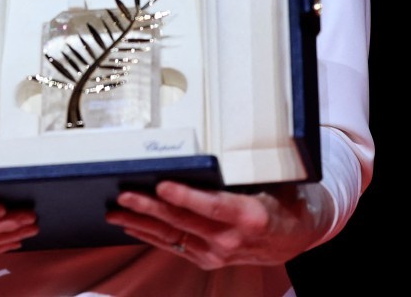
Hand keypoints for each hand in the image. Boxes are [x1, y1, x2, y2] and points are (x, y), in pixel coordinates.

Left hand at [105, 180, 324, 269]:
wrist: (296, 235)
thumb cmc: (282, 198)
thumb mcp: (272, 180)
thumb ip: (242, 171)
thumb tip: (209, 150)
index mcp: (250, 216)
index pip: (212, 206)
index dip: (185, 196)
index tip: (161, 184)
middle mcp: (232, 239)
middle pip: (184, 221)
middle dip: (149, 207)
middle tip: (124, 195)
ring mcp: (218, 254)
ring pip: (172, 236)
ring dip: (140, 223)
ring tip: (115, 211)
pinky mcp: (208, 260)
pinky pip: (174, 246)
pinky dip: (151, 236)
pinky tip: (132, 226)